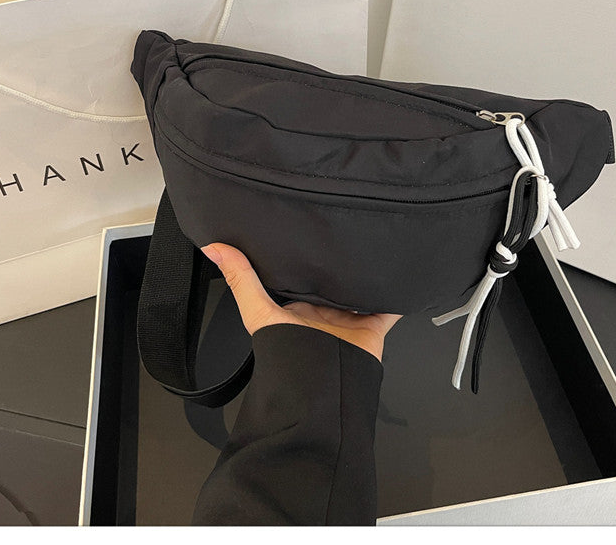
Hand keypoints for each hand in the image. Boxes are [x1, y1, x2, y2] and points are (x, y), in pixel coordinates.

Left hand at [202, 243, 400, 361]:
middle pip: (334, 280)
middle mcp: (323, 310)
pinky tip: (401, 275)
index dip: (306, 255)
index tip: (310, 228)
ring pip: (361, 289)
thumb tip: (214, 248)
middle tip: (349, 229)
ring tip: (376, 243)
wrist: (321, 388)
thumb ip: (241, 280)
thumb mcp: (259, 312)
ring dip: (367, 274)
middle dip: (341, 261)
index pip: (303, 274)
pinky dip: (396, 295)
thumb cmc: (286, 355)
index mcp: (298, 306)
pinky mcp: (371, 326)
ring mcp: (348, 318)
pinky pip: (388, 307)